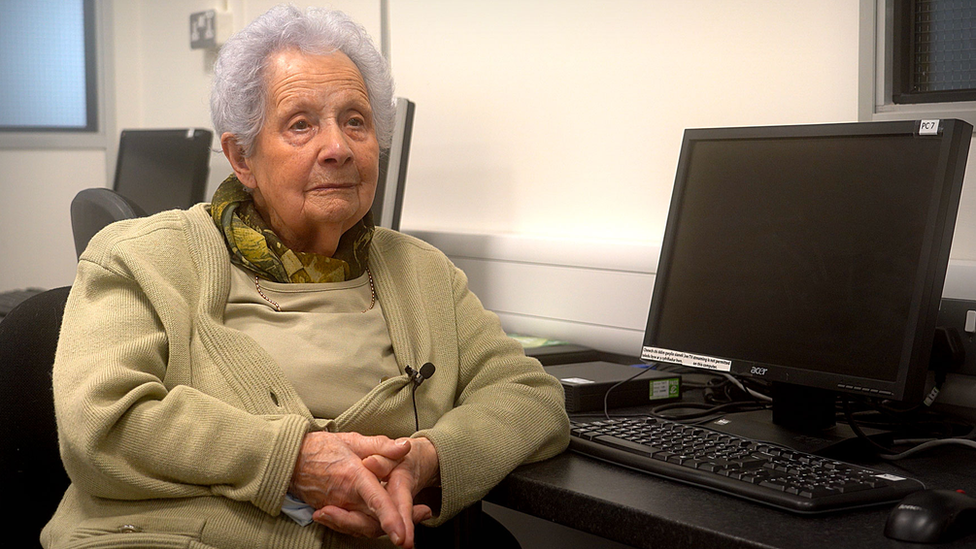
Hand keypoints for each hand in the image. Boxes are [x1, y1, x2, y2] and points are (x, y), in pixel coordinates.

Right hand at [312, 437, 439, 548]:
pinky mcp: (332, 513)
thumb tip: (405, 447)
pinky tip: (384, 520)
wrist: (291, 459)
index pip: (375, 501)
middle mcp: (345, 497)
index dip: (390, 519)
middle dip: (399, 524)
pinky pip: (353, 525)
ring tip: (408, 518)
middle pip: (374, 521)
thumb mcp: (353, 440)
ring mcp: (337, 508)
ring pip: (365, 527)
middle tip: (424, 514)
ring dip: (385, 526)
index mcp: (353, 476)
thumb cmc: (322, 447)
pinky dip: (369, 525)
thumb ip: (381, 445)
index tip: (403, 534)